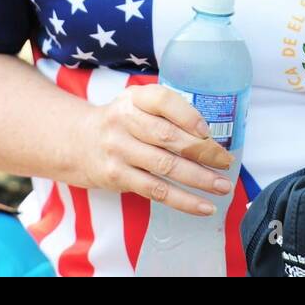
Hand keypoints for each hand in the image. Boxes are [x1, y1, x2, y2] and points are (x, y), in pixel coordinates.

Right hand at [77, 84, 235, 215]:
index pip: (162, 100)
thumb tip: (212, 135)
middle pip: (168, 137)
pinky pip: (156, 191)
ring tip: (222, 186)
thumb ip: (167, 111)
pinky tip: (204, 206)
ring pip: (166, 167)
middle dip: (203, 151)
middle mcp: (124, 121)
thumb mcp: (137, 104)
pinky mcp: (118, 176)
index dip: (187, 115)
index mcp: (133, 98)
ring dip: (199, 178)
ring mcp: (119, 150)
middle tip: (226, 161)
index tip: (207, 130)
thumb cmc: (121, 122)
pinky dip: (183, 201)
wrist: (78, 142)